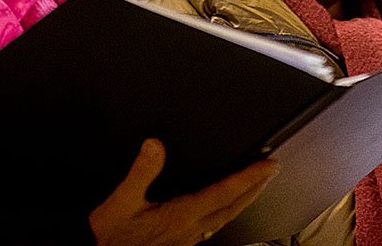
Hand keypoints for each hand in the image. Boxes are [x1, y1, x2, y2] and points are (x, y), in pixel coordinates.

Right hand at [89, 138, 278, 245]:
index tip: (269, 165)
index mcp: (181, 215)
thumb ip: (141, 172)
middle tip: (272, 173)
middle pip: (233, 208)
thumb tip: (155, 145)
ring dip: (243, 201)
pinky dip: (225, 214)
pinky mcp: (180, 244)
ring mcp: (187, 240)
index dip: (250, 177)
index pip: (224, 192)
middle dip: (255, 189)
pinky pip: (212, 228)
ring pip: (225, 219)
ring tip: (256, 187)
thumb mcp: (121, 201)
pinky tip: (224, 210)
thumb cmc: (109, 235)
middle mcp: (190, 230)